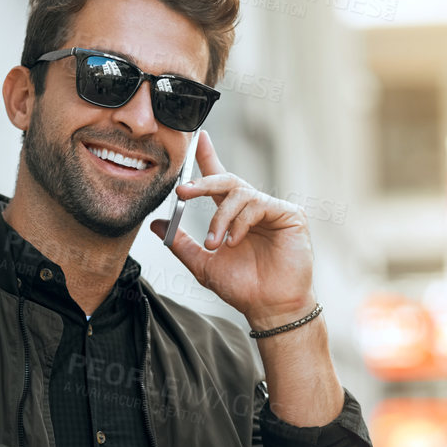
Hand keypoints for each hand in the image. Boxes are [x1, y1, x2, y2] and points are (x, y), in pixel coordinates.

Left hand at [149, 131, 316, 329]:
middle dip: (202, 184)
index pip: (219, 180)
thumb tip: (156, 225)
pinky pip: (258, 205)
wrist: (268, 308)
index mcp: (233, 215)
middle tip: (182, 193)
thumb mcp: (203, 264)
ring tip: (215, 243)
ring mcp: (272, 210)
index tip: (198, 138)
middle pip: (227, 180)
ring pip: (239, 194)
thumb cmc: (242, 287)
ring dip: (220, 218)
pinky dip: (240, 222)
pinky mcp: (290, 215)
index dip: (209, 157)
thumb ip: (180, 243)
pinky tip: (235, 241)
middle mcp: (253, 208)